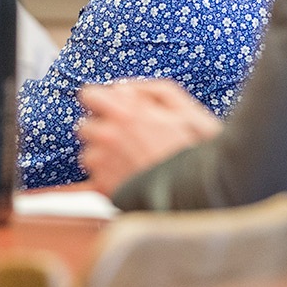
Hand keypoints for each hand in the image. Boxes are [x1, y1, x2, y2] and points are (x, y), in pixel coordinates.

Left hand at [76, 79, 221, 196]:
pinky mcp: (104, 190)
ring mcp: (104, 165)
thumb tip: (124, 88)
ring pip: (88, 155)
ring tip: (132, 164)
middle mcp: (109, 137)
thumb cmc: (197, 155)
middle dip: (102, 130)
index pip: (89, 95)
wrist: (200, 198)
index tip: (110, 108)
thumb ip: (153, 90)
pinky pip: (91, 181)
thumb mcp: (185, 110)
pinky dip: (105, 181)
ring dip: (103, 158)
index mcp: (127, 114)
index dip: (101, 100)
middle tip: (127, 140)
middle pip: (85, 127)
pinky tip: (127, 180)